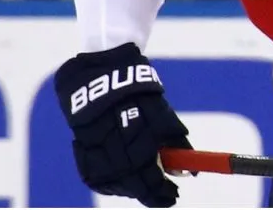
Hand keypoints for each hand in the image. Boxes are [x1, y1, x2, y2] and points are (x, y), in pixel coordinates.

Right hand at [54, 43, 192, 206]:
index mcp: (138, 139)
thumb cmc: (139, 94)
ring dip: (132, 189)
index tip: (174, 195)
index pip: (152, 179)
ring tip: (145, 187)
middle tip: (163, 196)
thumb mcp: (163, 114)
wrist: (100, 75)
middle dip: (151, 194)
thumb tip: (190, 171)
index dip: (164, 192)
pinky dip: (112, 182)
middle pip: (135, 186)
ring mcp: (96, 151)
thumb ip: (176, 143)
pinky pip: (97, 177)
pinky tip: (124, 181)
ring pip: (116, 184)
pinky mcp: (82, 150)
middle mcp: (116, 149)